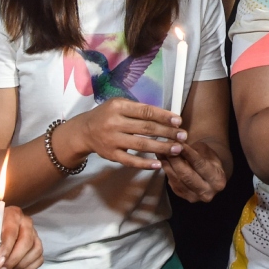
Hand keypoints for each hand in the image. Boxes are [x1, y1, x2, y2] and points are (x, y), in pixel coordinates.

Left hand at [0, 206, 43, 268]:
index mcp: (12, 214)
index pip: (12, 232)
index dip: (6, 249)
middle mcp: (26, 222)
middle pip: (27, 242)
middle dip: (13, 260)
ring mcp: (34, 234)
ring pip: (35, 251)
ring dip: (21, 265)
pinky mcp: (36, 245)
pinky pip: (39, 259)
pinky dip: (28, 268)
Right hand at [68, 98, 186, 169]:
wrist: (84, 131)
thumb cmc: (107, 114)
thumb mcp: (119, 104)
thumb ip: (138, 109)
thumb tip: (166, 116)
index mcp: (119, 106)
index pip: (146, 111)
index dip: (163, 116)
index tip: (178, 121)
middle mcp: (115, 123)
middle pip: (146, 128)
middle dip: (167, 133)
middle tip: (183, 136)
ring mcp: (112, 140)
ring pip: (141, 145)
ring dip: (161, 147)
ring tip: (177, 149)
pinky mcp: (111, 155)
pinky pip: (130, 160)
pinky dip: (144, 163)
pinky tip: (158, 164)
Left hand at [164, 141, 227, 202]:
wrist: (209, 174)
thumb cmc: (208, 159)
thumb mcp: (206, 151)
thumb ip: (193, 150)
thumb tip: (177, 145)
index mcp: (218, 179)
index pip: (200, 165)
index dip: (188, 153)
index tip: (179, 143)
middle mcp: (207, 192)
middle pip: (186, 175)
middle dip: (175, 160)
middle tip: (166, 147)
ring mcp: (195, 197)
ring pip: (177, 180)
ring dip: (167, 165)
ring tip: (161, 152)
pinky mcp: (184, 198)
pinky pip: (173, 184)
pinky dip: (167, 171)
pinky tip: (163, 161)